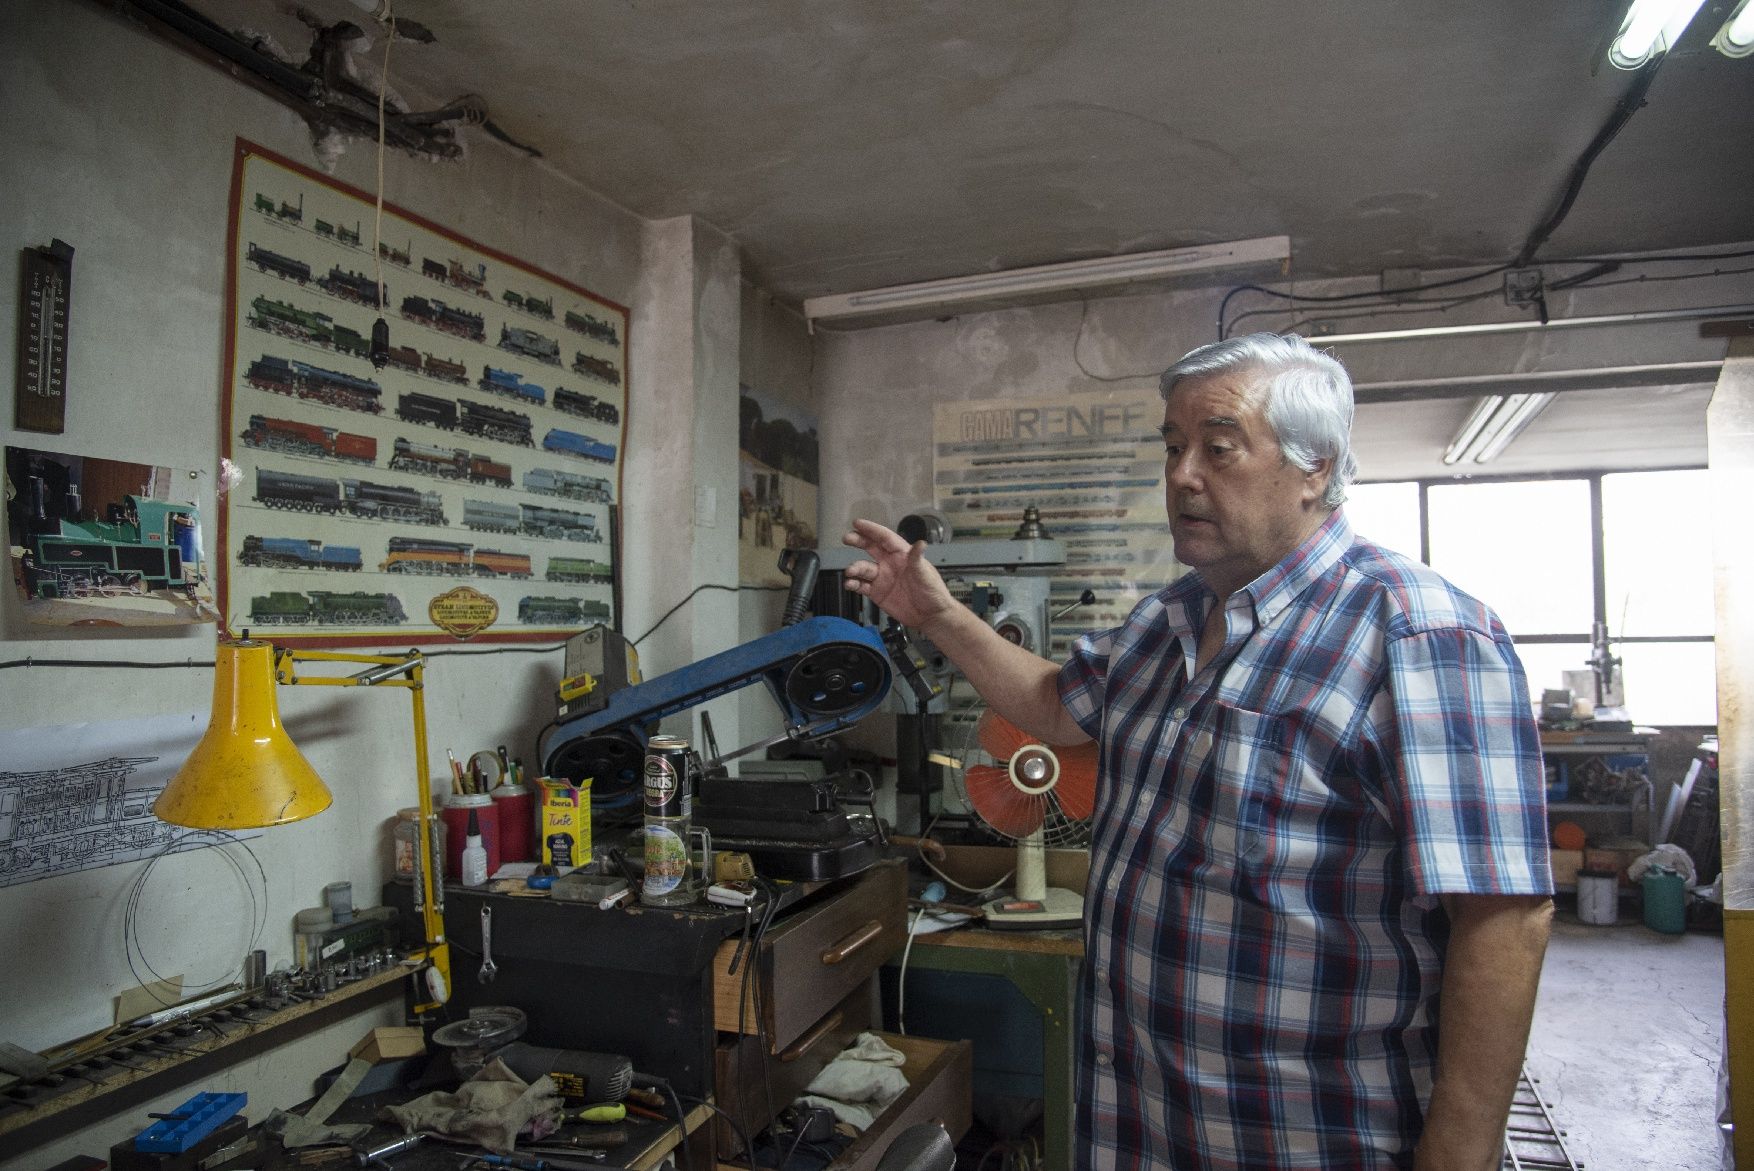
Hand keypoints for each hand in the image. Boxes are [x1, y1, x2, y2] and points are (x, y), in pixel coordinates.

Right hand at [841, 519, 958, 632]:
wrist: (930, 616)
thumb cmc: (932, 592)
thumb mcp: (925, 574)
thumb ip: (917, 559)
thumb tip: (921, 543)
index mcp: (902, 555)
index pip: (885, 538)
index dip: (871, 530)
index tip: (857, 524)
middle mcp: (890, 564)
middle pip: (871, 548)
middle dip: (858, 541)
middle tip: (847, 538)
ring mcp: (882, 578)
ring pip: (863, 568)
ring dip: (855, 568)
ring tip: (850, 571)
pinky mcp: (877, 593)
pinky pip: (861, 585)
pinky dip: (853, 583)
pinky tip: (849, 584)